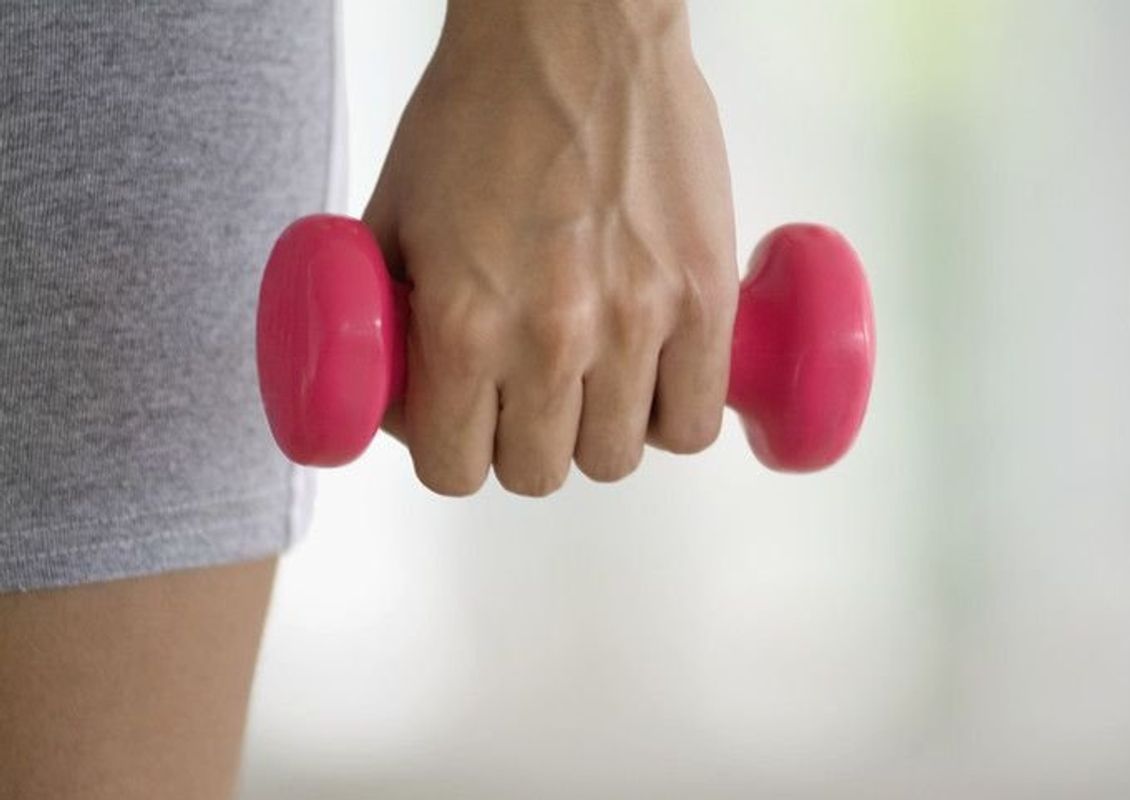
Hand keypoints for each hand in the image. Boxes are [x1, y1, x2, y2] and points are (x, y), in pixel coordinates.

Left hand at [362, 0, 737, 496]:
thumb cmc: (480, 106)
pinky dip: (671, 417)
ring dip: (597, 434)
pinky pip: (695, 419)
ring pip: (617, 457)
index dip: (454, 454)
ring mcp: (638, 318)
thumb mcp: (393, 211)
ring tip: (594, 384)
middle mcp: (553, 335)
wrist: (573, 26)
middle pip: (540, 472)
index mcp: (465, 321)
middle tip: (528, 398)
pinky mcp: (704, 295)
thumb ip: (385, 311)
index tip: (464, 427)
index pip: (456, 468)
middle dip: (525, 445)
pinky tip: (655, 381)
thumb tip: (387, 384)